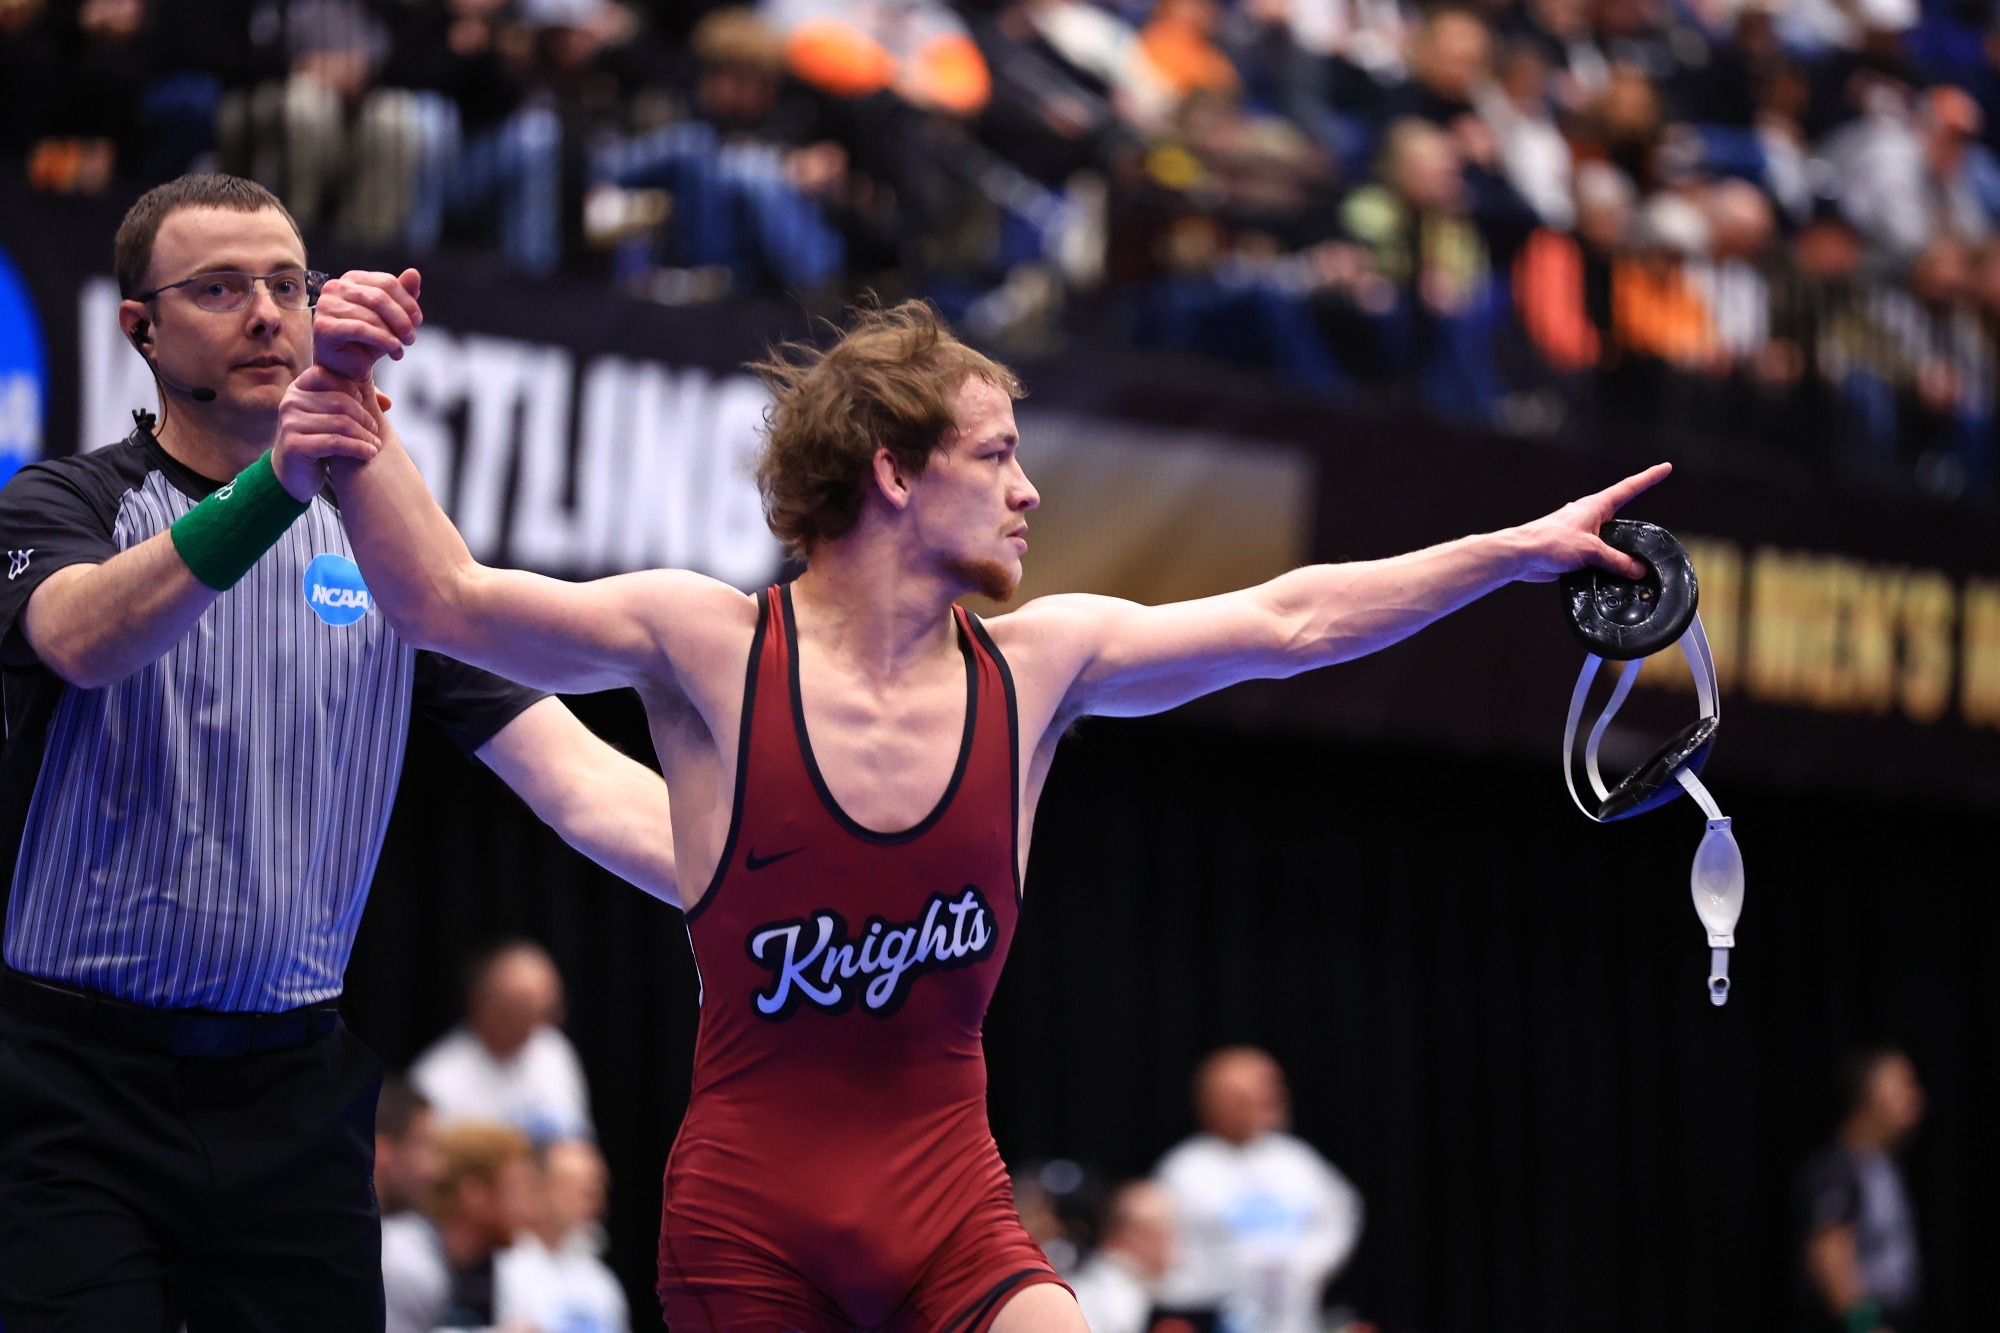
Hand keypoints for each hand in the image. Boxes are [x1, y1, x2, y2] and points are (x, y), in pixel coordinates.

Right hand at [273, 365, 381, 501]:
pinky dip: (358, 448)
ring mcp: (289, 423)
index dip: (350, 388)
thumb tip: (388, 402)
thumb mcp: (334, 416)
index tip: (363, 403)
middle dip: (364, 417)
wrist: (296, 474)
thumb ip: (358, 401)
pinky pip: (335, 442)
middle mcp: (290, 402)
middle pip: (339, 401)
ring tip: (375, 445)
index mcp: (298, 388)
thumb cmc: (319, 440)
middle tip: (376, 431)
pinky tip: (369, 453)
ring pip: (340, 423)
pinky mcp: (294, 445)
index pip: (326, 375)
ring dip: (364, 436)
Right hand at [313, 268, 421, 380]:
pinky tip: (394, 351)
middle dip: (402, 319)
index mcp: (352, 279)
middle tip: (411, 338)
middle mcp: (335, 288)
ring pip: (372, 315)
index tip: (417, 321)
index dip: (408, 302)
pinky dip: (383, 340)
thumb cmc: (368, 341)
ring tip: (400, 349)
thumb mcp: (390, 317)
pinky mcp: (323, 326)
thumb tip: (414, 273)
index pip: (386, 282)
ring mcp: (326, 306)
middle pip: (380, 297)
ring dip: (393, 335)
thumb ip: (402, 295)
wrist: (347, 368)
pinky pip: (360, 330)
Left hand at [1507, 463, 1671, 583]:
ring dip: (1621, 548)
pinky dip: (1607, 562)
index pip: (1629, 488)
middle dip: (1636, 522)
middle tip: (1654, 524)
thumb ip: (1616, 560)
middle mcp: (1590, 516)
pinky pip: (1598, 554)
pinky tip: (1613, 573)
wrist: (1521, 556)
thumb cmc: (1549, 542)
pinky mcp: (1575, 549)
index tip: (1665, 468)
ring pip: (1610, 539)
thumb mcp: (1590, 550)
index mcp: (1595, 506)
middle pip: (1621, 515)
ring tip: (1635, 559)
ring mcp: (1582, 532)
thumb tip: (1637, 569)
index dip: (1649, 478)